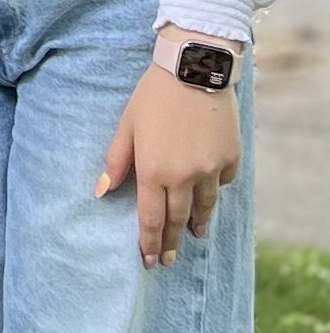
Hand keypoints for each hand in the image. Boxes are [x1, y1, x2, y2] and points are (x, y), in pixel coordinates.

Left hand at [97, 37, 242, 268]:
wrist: (194, 71)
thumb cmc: (153, 96)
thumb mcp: (127, 126)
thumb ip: (116, 161)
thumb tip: (101, 192)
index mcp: (154, 170)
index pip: (152, 218)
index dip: (149, 242)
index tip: (149, 261)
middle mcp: (185, 176)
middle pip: (178, 218)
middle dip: (172, 241)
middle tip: (168, 259)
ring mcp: (212, 169)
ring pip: (205, 207)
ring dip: (196, 223)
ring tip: (192, 235)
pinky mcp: (231, 159)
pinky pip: (222, 183)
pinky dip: (214, 190)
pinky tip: (209, 192)